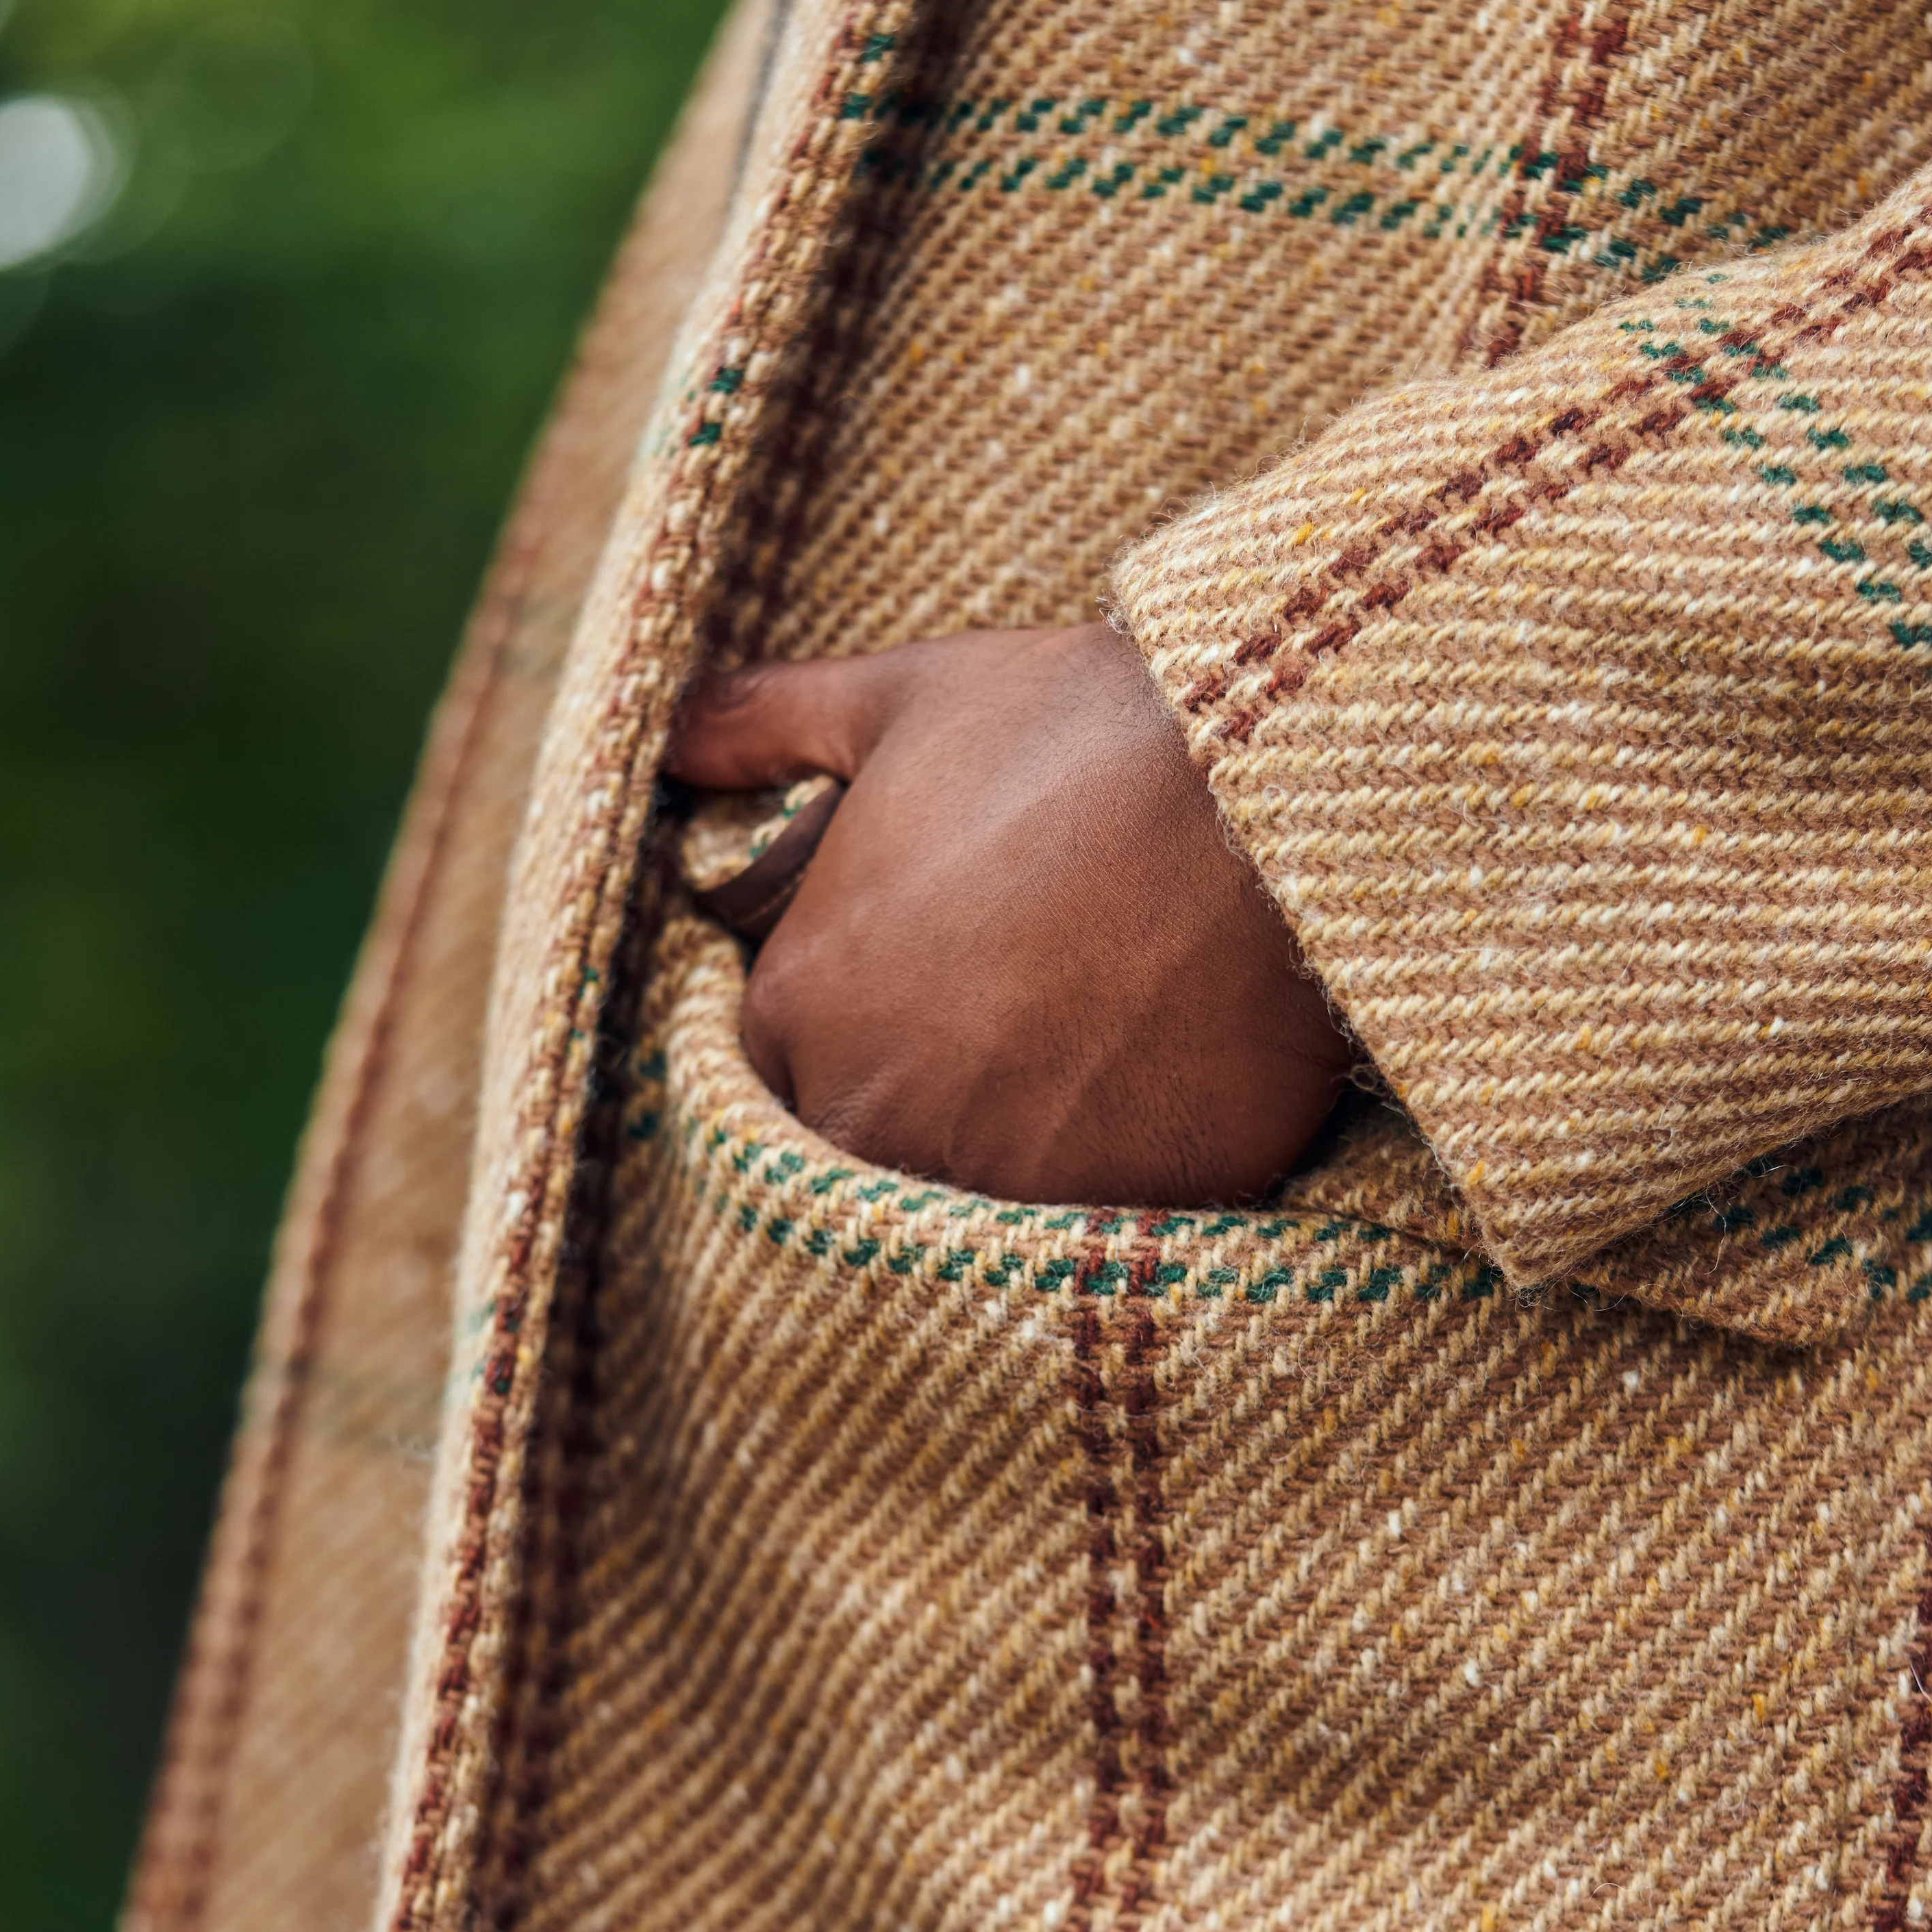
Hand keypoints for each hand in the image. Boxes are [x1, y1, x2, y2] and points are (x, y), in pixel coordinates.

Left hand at [664, 624, 1354, 1207]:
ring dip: (1016, 1164)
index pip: (781, 1081)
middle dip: (923, 1114)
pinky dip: (1125, 1185)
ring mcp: (1005, 1179)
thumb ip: (764, 725)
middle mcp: (880, 1116)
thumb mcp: (899, 699)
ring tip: (1088, 1075)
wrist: (1261, 784)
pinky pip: (1104, 1231)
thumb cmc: (1071, 734)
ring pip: (976, 1211)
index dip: (849, 1043)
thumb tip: (671, 737)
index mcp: (803, 1009)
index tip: (923, 1003)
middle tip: (1012, 1041)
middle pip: (868, 1159)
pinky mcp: (1131, 1208)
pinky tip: (1162, 1102)